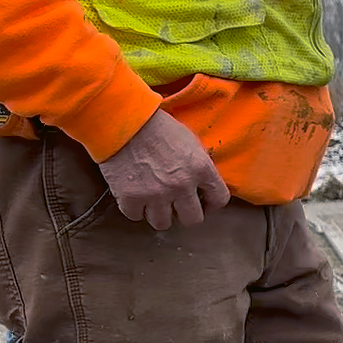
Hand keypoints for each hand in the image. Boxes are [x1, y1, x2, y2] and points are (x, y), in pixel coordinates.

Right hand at [97, 110, 229, 230]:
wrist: (123, 119)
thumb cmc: (158, 126)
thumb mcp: (190, 142)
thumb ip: (199, 165)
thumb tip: (204, 184)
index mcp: (201, 168)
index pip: (220, 199)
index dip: (211, 203)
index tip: (202, 201)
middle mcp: (182, 185)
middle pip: (193, 220)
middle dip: (185, 213)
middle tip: (176, 205)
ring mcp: (156, 193)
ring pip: (163, 223)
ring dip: (159, 214)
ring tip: (154, 202)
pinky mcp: (130, 197)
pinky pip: (135, 216)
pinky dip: (134, 209)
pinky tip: (135, 197)